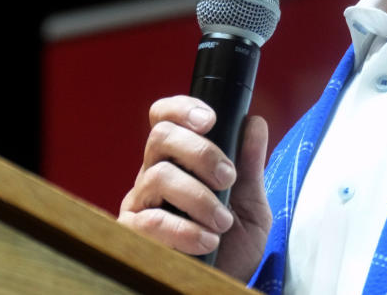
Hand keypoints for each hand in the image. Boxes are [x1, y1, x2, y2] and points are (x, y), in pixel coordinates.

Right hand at [117, 96, 271, 281]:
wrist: (224, 284)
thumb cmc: (234, 245)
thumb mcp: (252, 204)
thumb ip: (252, 165)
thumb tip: (254, 123)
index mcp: (180, 161)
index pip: (166, 119)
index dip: (182, 109)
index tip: (210, 119)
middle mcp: (154, 176)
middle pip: (161, 136)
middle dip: (201, 152)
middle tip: (228, 178)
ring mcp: (140, 204)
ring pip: (158, 176)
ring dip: (199, 197)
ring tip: (222, 222)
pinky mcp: (132, 234)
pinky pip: (150, 221)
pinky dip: (184, 230)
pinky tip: (206, 240)